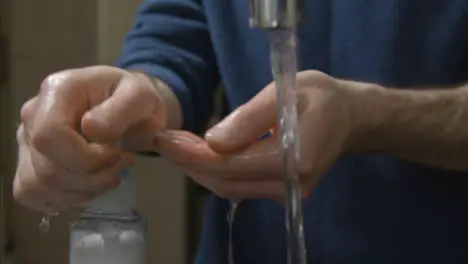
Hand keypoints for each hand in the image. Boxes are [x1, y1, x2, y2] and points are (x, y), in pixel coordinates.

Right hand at [14, 66, 169, 210]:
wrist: (130, 106)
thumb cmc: (134, 99)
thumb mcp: (140, 96)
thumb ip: (121, 110)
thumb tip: (91, 129)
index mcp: (56, 91)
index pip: (49, 135)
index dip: (84, 157)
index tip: (117, 154)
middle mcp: (32, 115)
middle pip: (46, 167)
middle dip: (92, 176)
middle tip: (122, 163)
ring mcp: (26, 140)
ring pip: (39, 185)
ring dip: (84, 189)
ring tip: (111, 173)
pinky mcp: (29, 163)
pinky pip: (34, 194)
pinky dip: (67, 197)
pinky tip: (91, 184)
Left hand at [153, 71, 360, 199]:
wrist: (349, 117)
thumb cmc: (320, 97)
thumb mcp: (285, 92)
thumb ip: (249, 118)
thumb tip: (211, 142)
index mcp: (295, 158)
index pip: (231, 165)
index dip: (193, 156)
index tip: (165, 140)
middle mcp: (290, 184)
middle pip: (226, 183)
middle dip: (190, 163)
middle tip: (165, 141)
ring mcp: (287, 192)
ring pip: (230, 188)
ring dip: (199, 169)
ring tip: (177, 146)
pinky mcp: (281, 191)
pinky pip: (240, 186)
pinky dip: (216, 172)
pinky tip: (201, 155)